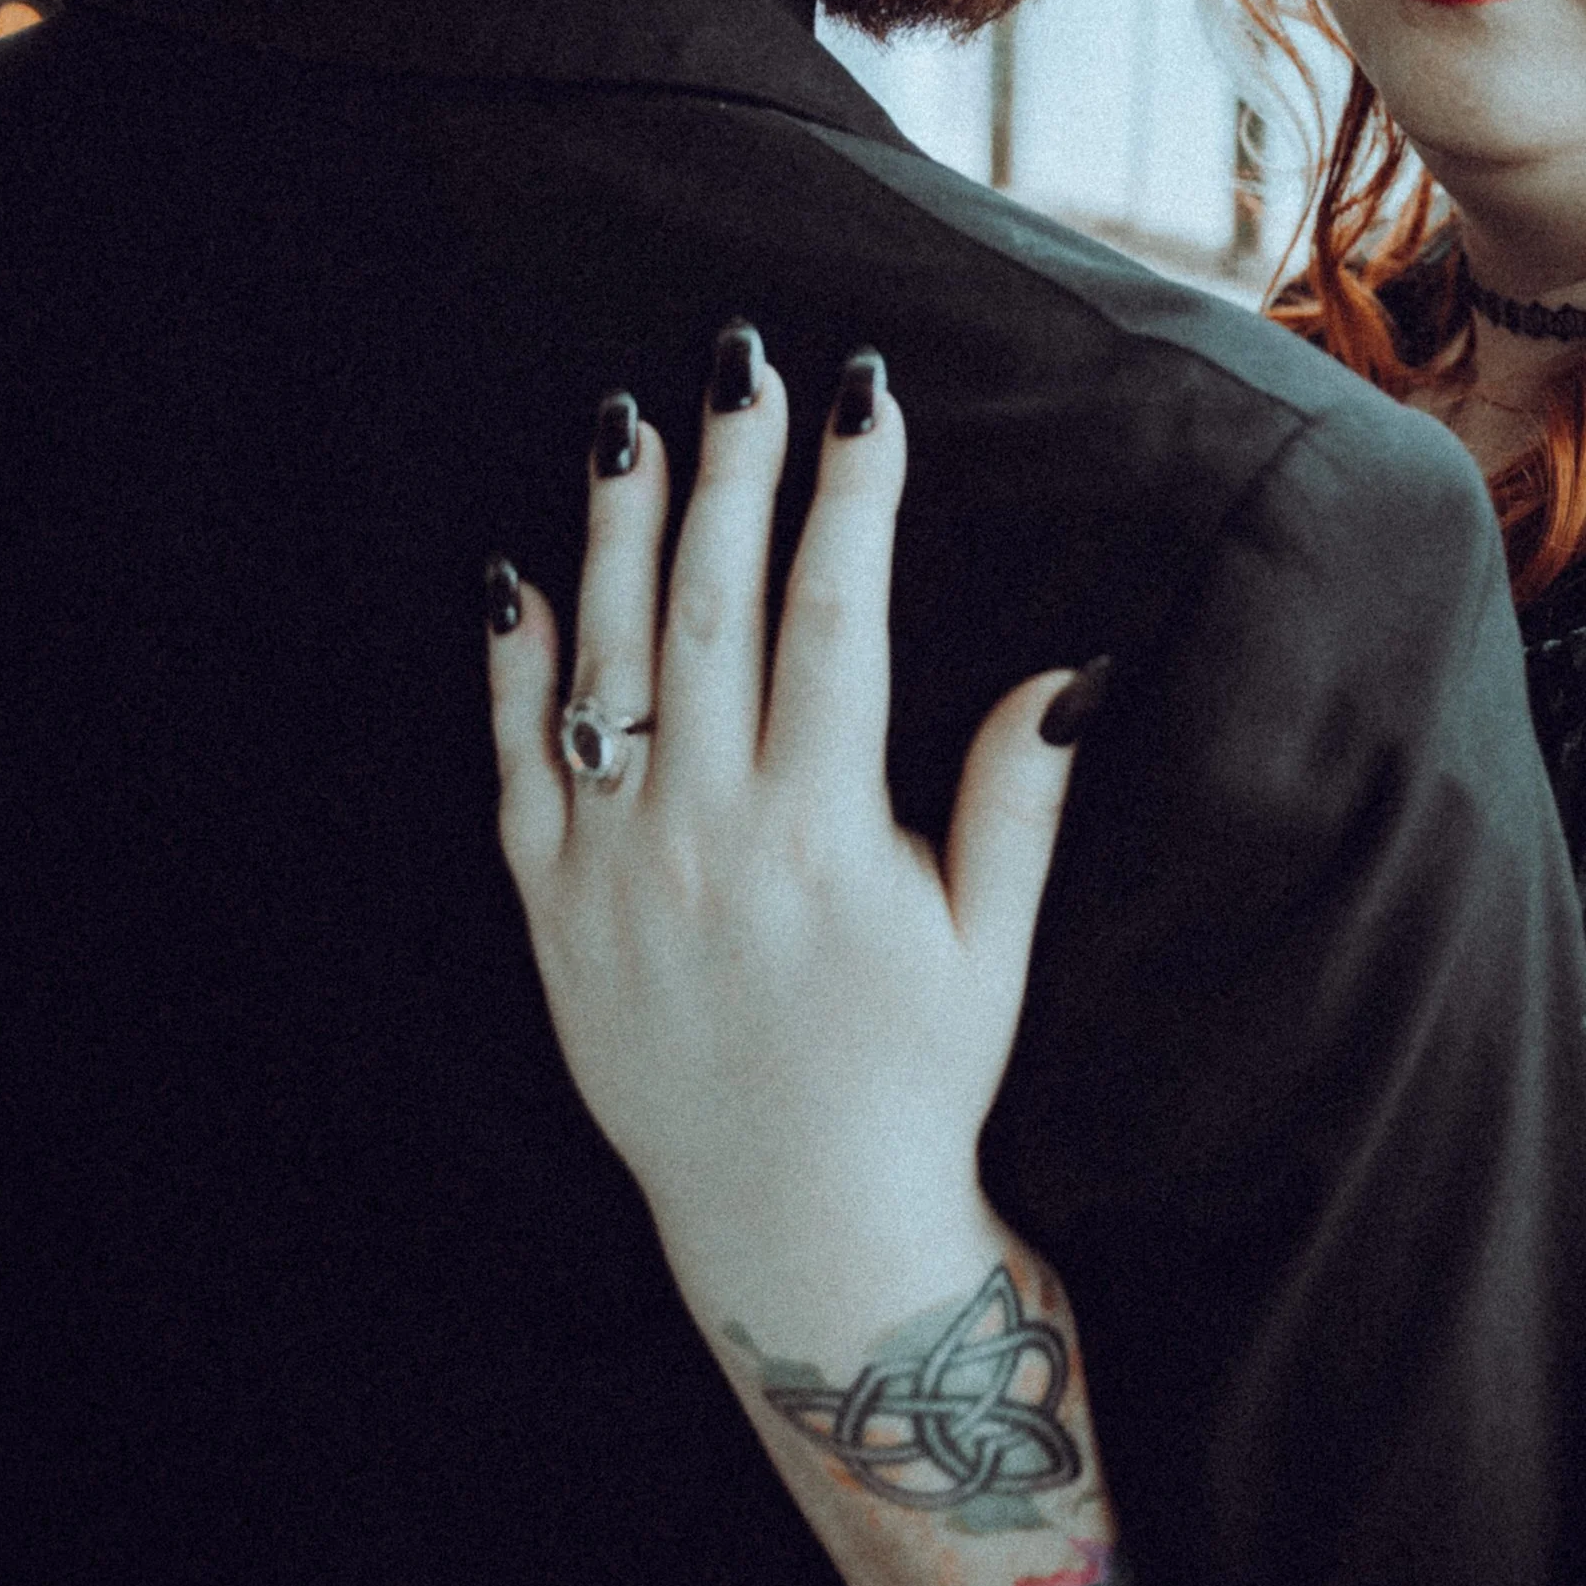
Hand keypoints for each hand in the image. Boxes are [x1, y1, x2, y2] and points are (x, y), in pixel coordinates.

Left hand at [486, 334, 1096, 1357]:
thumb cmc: (917, 1079)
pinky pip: (516, 768)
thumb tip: (1074, 668)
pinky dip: (511, 669)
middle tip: (741, 359)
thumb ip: (1020, 802)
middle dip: (731, 472)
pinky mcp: (552, 914)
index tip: (866, 395)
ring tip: (626, 423)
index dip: (851, 497)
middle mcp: (707, 841)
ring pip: (606, 668)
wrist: (793, 1225)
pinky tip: (513, 575)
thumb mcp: (990, 946)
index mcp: (826, 838)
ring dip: (615, 534)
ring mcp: (614, 874)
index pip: (837, 620)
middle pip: (712, 613)